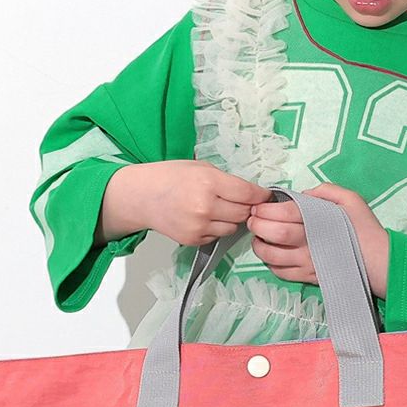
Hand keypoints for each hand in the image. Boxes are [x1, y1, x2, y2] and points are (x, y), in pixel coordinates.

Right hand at [98, 161, 272, 246]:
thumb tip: (253, 194)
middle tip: (240, 201)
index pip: (248, 193)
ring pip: (234, 227)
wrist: (142, 196)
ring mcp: (200, 226)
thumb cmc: (170, 177)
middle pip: (244, 213)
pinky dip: (217, 228)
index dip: (261, 195)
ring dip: (233, 219)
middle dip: (247, 207)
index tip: (264, 196)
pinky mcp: (194, 240)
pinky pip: (218, 236)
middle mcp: (206, 206)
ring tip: (219, 208)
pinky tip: (205, 217)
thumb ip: (227, 180)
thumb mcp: (200, 167)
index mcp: (209, 182)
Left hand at [246, 182, 389, 298]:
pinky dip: (270, 263)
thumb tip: (303, 195)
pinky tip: (271, 254)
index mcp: (318, 220)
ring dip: (259, 246)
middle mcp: (310, 243)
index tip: (258, 207)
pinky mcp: (308, 278)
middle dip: (257, 225)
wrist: (380, 262)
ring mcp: (307, 263)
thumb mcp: (351, 199)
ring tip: (259, 237)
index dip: (264, 209)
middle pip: (274, 233)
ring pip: (272, 256)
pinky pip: (281, 273)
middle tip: (253, 220)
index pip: (282, 213)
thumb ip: (326, 191)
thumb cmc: (365, 229)